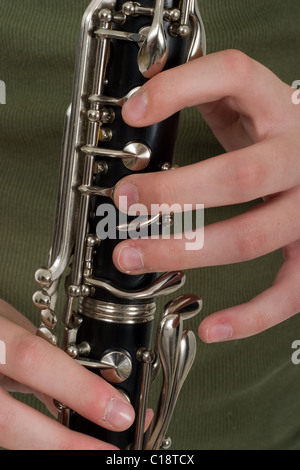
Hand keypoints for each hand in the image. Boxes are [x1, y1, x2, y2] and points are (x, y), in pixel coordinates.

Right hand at [0, 299, 134, 449]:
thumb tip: (83, 383)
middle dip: (64, 444)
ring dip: (52, 447)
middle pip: (10, 421)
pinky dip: (34, 441)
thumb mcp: (11, 327)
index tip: (117, 411)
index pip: (33, 360)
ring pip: (5, 436)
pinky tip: (60, 441)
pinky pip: (2, 434)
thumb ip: (40, 355)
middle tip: (108, 453)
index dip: (78, 389)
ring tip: (90, 450)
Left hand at [112, 50, 299, 342]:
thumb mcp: (246, 104)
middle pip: (239, 177)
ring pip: (252, 238)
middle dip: (174, 193)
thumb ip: (204, 95)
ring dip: (186, 252)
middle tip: (124, 200)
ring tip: (132, 257)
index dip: (180, 89)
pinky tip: (210, 327)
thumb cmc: (273, 135)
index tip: (131, 111)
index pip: (234, 78)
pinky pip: (289, 292)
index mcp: (279, 110)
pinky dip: (250, 317)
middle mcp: (299, 157)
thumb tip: (138, 103)